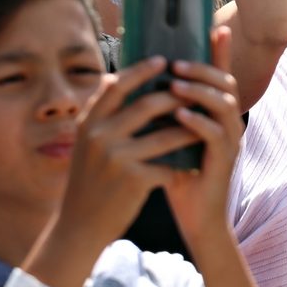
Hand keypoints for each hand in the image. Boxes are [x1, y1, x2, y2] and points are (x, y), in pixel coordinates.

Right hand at [56, 56, 198, 251]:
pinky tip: (197, 160)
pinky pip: (169, 163)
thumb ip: (100, 114)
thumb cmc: (90, 179)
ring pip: (166, 134)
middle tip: (196, 90)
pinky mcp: (134, 180)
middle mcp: (100, 137)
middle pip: (148, 105)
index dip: (141, 70)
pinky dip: (184, 162)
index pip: (117, 86)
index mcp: (88, 124)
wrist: (80, 225)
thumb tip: (112, 77)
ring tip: (206, 121)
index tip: (163, 60)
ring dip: (190, 128)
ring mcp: (117, 158)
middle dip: (177, 96)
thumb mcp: (86, 144)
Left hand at [163, 26, 243, 245]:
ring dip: (199, 91)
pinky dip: (198, 121)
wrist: (197, 218)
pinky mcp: (224, 160)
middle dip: (203, 69)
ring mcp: (230, 141)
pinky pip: (215, 134)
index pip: (220, 76)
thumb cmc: (180, 176)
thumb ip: (165, 112)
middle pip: (227, 83)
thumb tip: (141, 83)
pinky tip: (179, 115)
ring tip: (175, 84)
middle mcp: (230, 123)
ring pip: (224, 105)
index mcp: (218, 114)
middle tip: (177, 62)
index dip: (220, 52)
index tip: (216, 27)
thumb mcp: (171, 137)